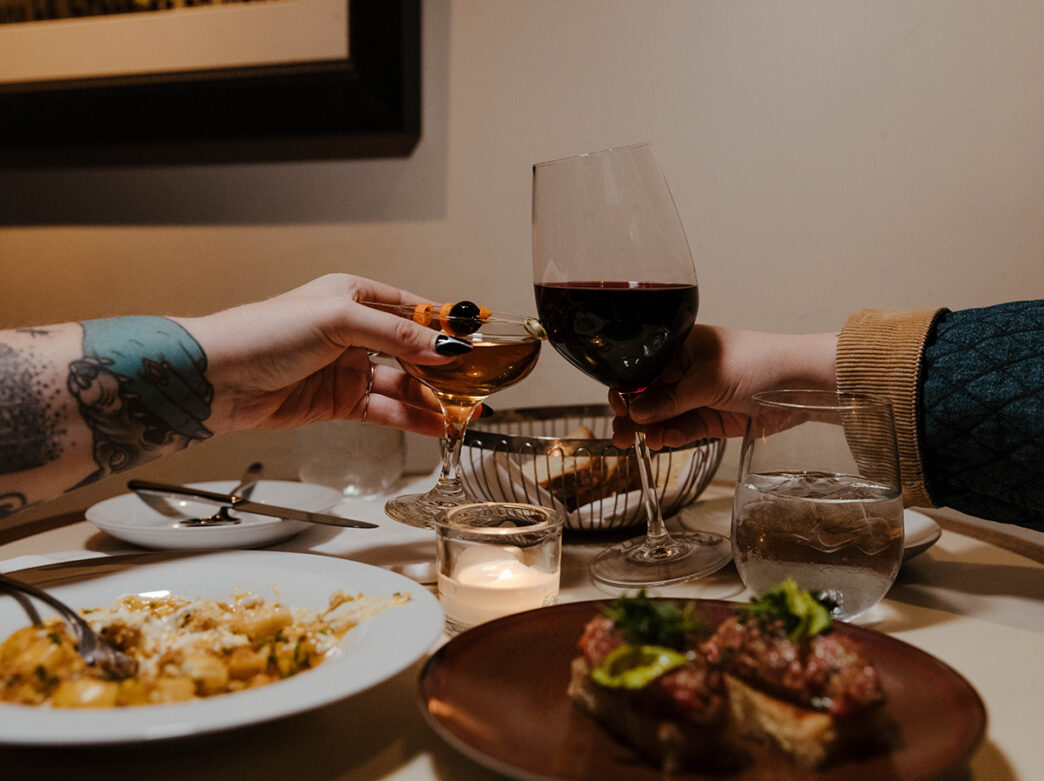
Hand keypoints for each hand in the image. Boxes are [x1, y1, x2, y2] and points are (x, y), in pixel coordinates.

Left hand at [186, 274, 465, 437]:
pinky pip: (384, 410)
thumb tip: (441, 349)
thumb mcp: (337, 319)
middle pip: (411, 351)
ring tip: (462, 412)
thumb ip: (394, 335)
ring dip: (433, 398)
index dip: (444, 325)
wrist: (215, 379)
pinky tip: (435, 424)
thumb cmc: (261, 334)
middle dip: (444, 368)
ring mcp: (346, 369)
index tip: (475, 339)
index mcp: (352, 296)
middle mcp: (352, 332)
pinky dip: (411, 417)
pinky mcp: (338, 402)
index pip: (411, 309)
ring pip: (402, 384)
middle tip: (476, 383)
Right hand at [610, 325, 837, 448]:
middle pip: (649, 396)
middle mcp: (686, 371)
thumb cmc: (760, 362)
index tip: (618, 408)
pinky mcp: (712, 419)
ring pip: (664, 416)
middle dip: (633, 416)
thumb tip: (636, 413)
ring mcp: (699, 396)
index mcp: (681, 348)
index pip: (643, 370)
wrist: (801, 385)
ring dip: (650, 430)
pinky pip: (684, 429)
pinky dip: (672, 436)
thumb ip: (671, 399)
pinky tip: (663, 442)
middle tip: (621, 436)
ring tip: (642, 444)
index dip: (627, 389)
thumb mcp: (708, 378)